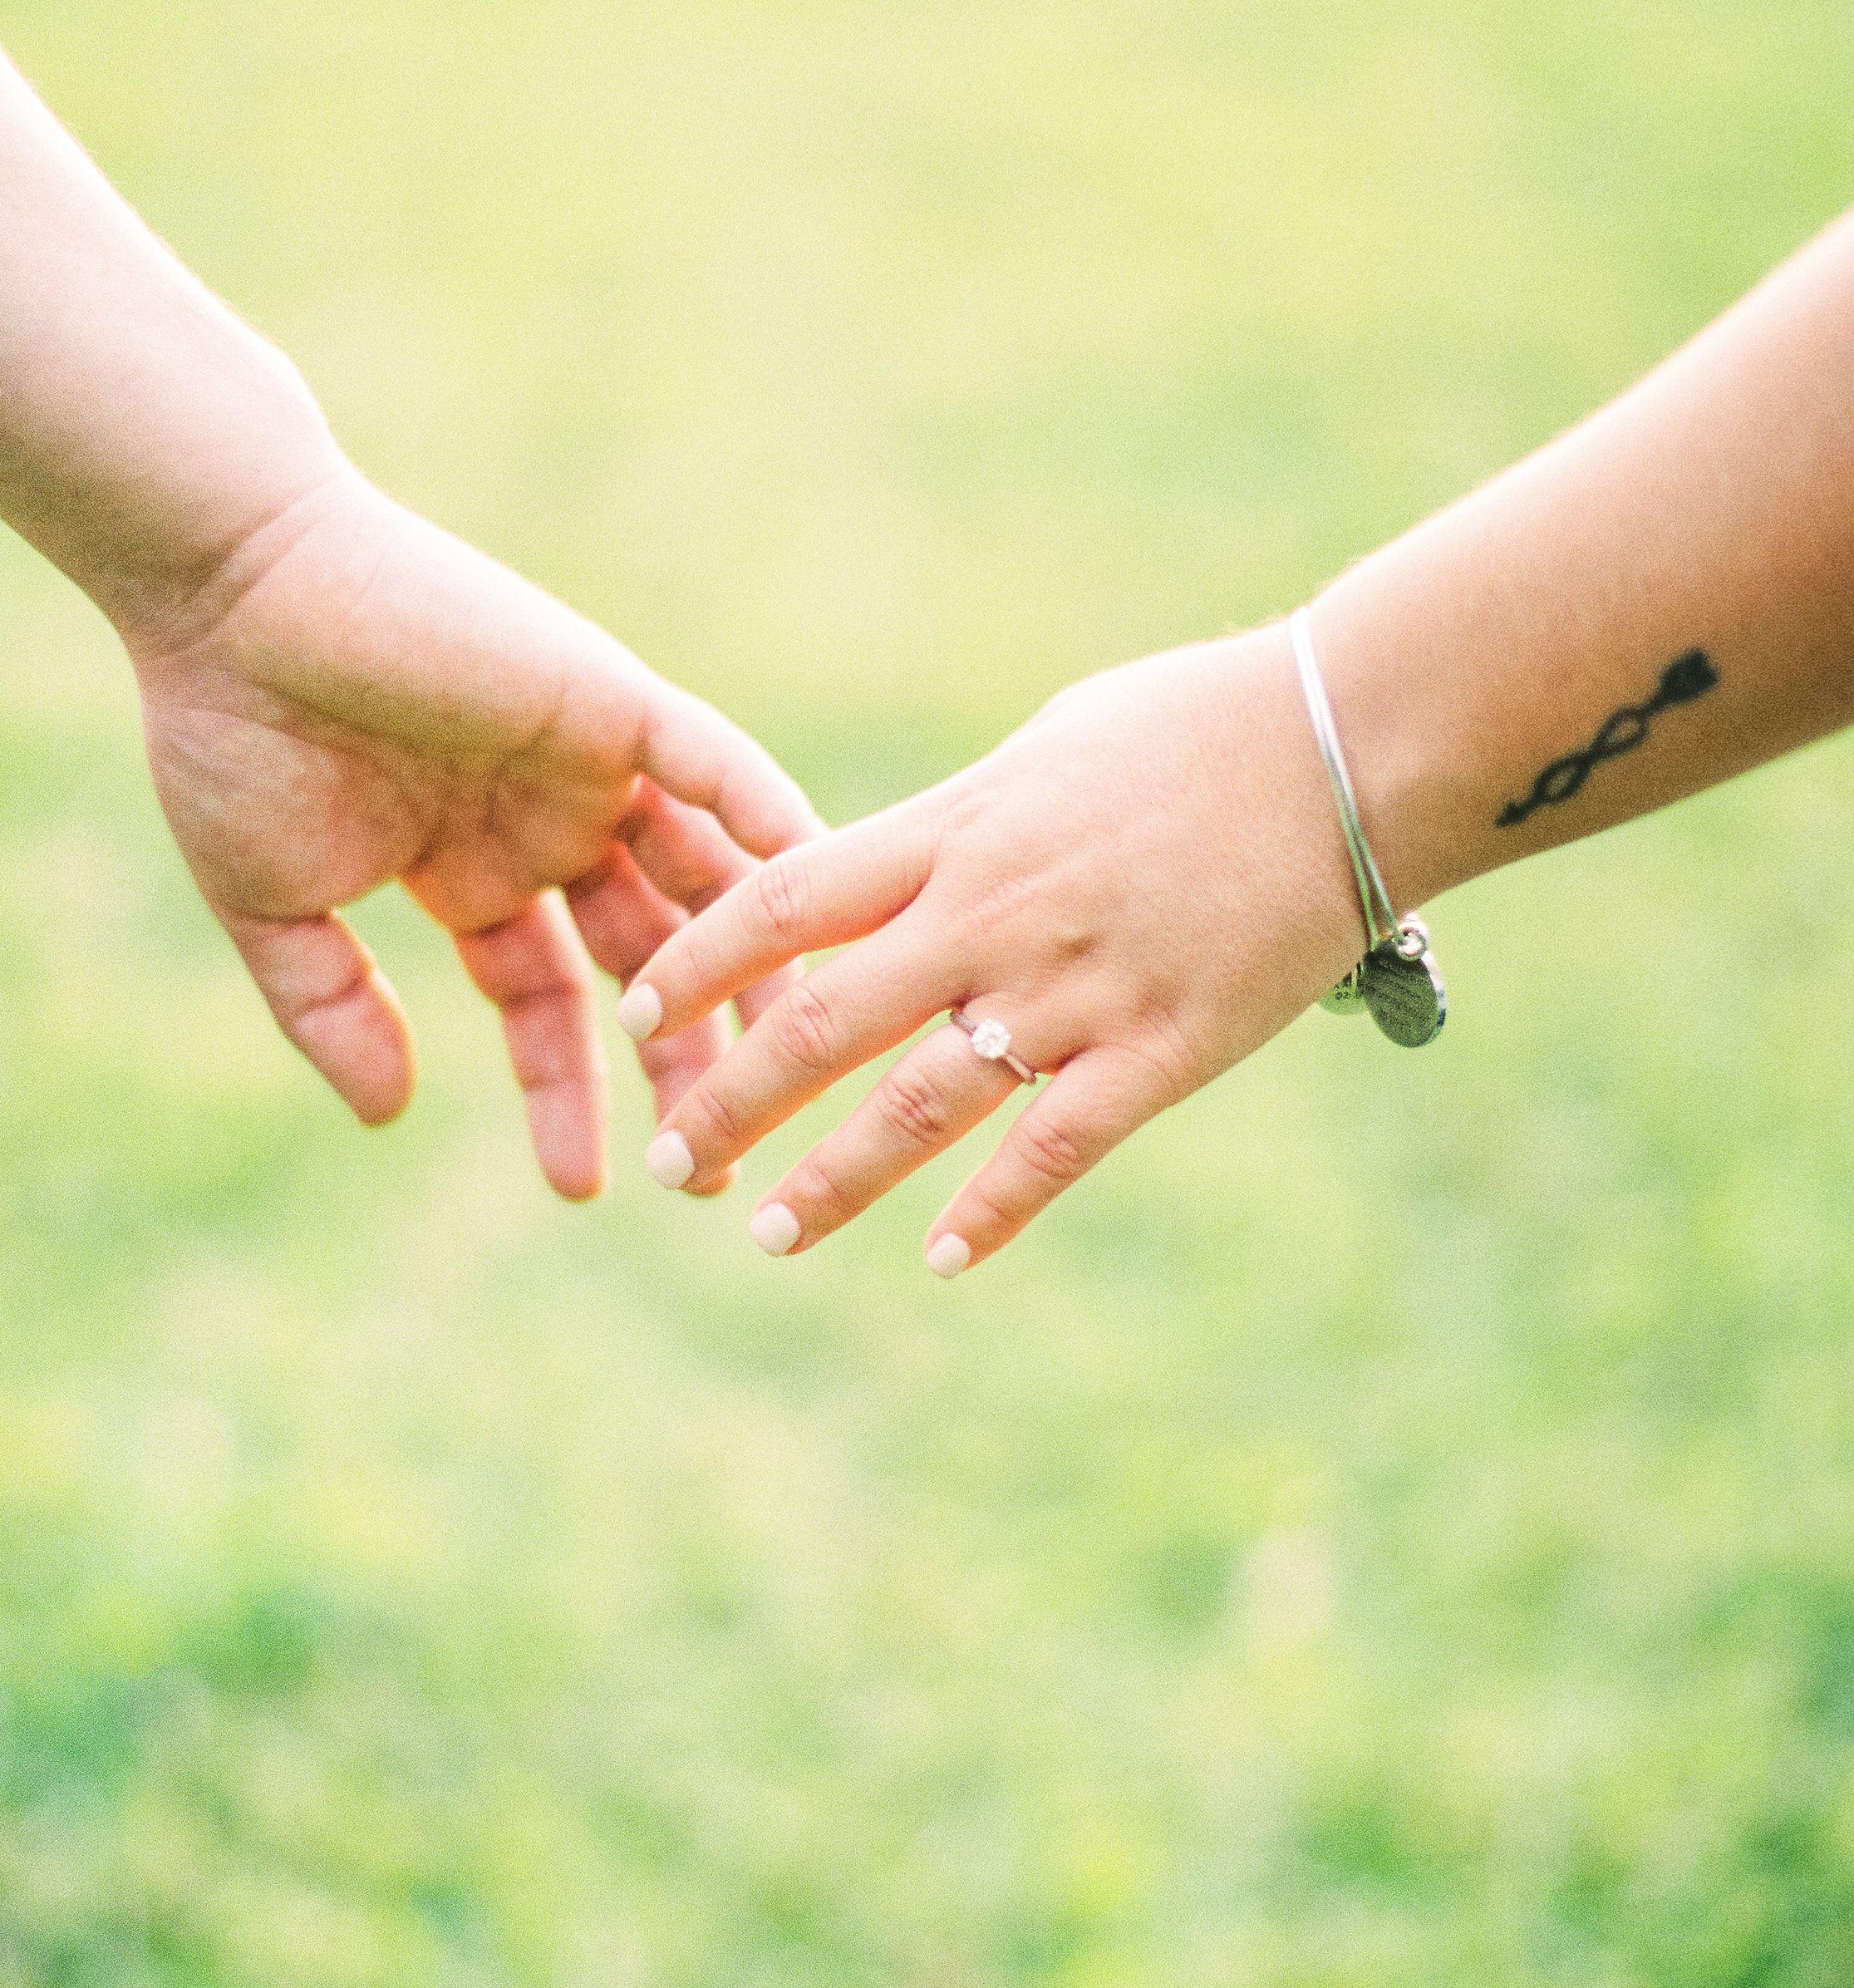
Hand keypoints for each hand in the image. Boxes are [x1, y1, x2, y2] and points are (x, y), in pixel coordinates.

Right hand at [128, 463, 818, 1196]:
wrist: (233, 589)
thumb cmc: (229, 732)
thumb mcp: (272, 904)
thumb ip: (331, 1011)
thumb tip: (389, 1115)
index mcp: (470, 868)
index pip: (545, 1004)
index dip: (566, 1096)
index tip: (586, 1187)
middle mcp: (547, 820)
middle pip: (650, 959)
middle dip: (688, 1057)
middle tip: (717, 1163)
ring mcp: (588, 761)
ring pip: (705, 876)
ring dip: (753, 965)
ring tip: (790, 1061)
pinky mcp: (612, 699)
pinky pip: (717, 767)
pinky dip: (770, 825)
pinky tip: (815, 905)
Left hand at [614, 624, 1367, 1269]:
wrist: (1349, 744)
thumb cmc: (1194, 727)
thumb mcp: (1042, 750)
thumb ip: (953, 825)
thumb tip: (885, 869)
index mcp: (957, 830)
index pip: (784, 901)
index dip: (697, 964)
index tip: (638, 1014)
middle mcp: (994, 916)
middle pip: (824, 1022)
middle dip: (733, 1100)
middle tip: (672, 1159)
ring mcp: (1077, 991)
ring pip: (920, 1109)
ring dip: (833, 1182)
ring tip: (766, 1232)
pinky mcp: (1163, 1050)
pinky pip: (1055, 1150)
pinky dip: (992, 1212)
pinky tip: (941, 1260)